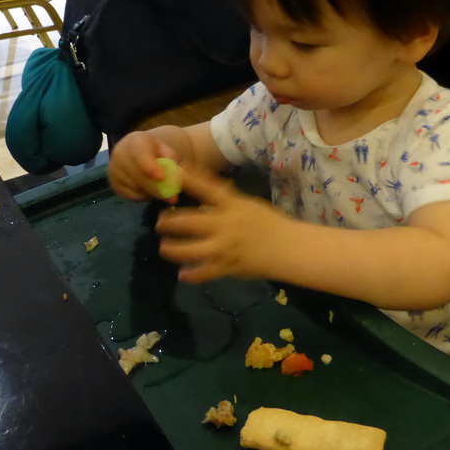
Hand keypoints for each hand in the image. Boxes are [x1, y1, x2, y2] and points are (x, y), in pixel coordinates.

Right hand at [107, 130, 181, 201]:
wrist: (137, 152)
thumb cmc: (155, 152)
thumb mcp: (167, 151)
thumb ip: (172, 162)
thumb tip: (175, 180)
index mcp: (136, 140)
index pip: (140, 153)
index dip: (149, 166)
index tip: (161, 177)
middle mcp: (120, 154)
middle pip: (137, 175)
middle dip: (156, 188)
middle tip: (172, 199)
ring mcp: (114, 170)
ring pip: (135, 188)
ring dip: (152, 193)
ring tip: (162, 190)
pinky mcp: (114, 184)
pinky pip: (131, 196)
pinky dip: (143, 196)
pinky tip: (149, 190)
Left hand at [154, 166, 288, 283]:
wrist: (289, 248)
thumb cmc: (268, 223)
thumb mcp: (247, 202)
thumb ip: (223, 195)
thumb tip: (199, 181)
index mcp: (232, 205)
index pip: (206, 189)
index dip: (186, 180)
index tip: (170, 174)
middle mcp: (225, 225)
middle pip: (187, 222)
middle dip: (167, 223)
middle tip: (160, 223)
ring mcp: (224, 248)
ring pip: (188, 250)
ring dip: (171, 249)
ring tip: (165, 247)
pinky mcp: (227, 267)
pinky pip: (202, 273)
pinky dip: (190, 275)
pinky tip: (182, 274)